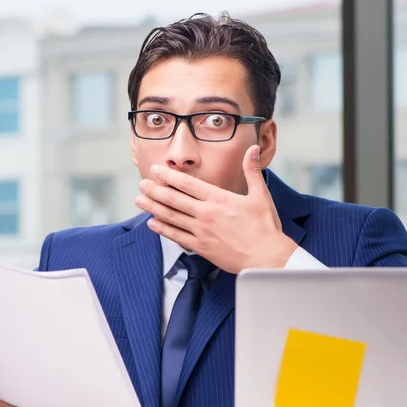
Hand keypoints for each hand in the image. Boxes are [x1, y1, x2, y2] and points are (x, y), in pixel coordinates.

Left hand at [134, 145, 297, 272]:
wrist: (267, 257)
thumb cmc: (266, 227)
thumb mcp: (261, 195)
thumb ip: (252, 171)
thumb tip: (253, 149)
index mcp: (219, 199)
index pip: (188, 184)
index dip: (168, 176)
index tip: (155, 169)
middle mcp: (207, 214)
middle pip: (174, 199)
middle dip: (155, 190)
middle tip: (141, 184)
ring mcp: (202, 232)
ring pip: (172, 217)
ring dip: (153, 208)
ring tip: (140, 201)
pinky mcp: (202, 248)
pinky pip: (177, 237)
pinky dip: (163, 229)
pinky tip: (152, 224)